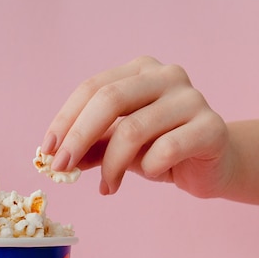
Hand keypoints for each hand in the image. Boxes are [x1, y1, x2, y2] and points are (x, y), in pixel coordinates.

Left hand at [41, 56, 232, 197]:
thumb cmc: (161, 149)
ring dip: (111, 165)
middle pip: (109, 100)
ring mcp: (191, 98)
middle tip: (62, 168)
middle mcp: (166, 76)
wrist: (212, 165)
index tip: (47, 151)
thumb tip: (53, 156)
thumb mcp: (118, 147)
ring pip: (133, 130)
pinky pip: (166, 150)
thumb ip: (90, 147)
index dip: (65, 121)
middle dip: (78, 138)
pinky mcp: (211, 127)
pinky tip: (152, 174)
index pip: (91, 88)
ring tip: (108, 185)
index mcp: (139, 71)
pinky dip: (149, 168)